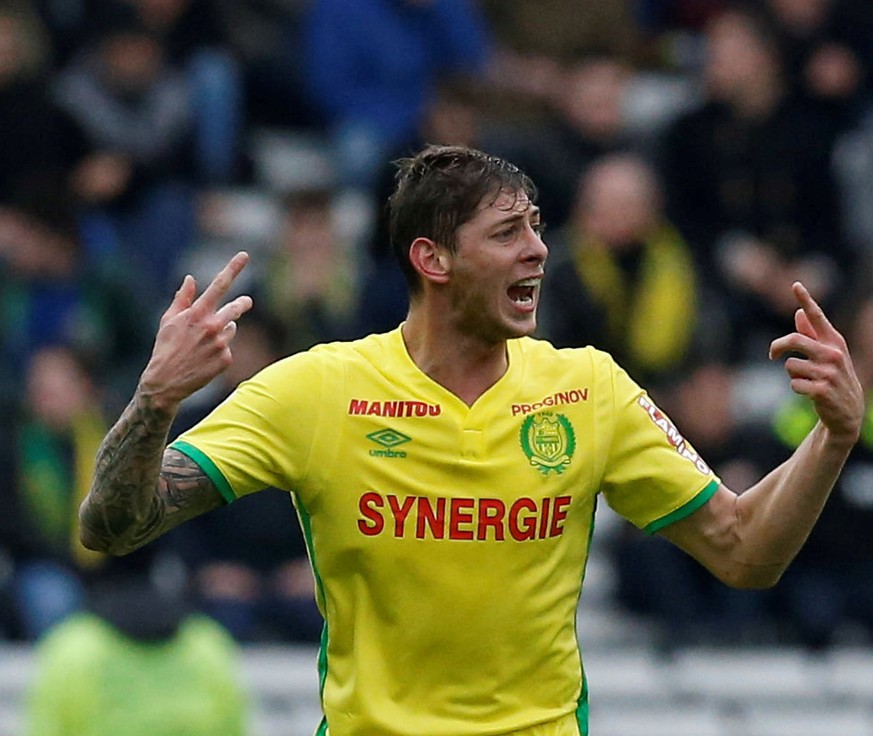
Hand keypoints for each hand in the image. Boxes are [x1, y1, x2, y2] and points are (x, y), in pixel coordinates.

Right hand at [139, 252, 253, 412]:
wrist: (165, 383)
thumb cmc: (165, 348)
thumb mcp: (168, 320)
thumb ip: (182, 298)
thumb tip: (190, 279)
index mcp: (197, 313)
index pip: (219, 285)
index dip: (233, 268)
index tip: (244, 255)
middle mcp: (212, 326)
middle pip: (236, 308)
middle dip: (242, 303)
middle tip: (246, 301)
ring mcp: (221, 343)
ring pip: (231, 328)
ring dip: (223, 331)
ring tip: (204, 343)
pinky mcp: (226, 359)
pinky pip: (228, 348)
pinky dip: (220, 350)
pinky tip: (205, 358)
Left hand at [769, 282, 863, 445]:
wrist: (848, 412)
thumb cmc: (833, 377)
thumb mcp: (826, 355)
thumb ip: (812, 335)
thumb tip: (798, 313)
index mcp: (834, 341)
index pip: (818, 317)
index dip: (806, 300)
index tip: (795, 284)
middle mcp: (834, 354)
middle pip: (794, 340)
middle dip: (777, 347)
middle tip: (772, 355)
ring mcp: (829, 372)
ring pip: (790, 366)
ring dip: (792, 375)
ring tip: (807, 381)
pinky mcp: (822, 390)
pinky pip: (793, 384)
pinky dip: (796, 388)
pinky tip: (809, 393)